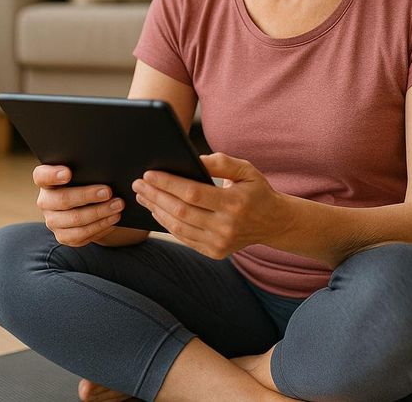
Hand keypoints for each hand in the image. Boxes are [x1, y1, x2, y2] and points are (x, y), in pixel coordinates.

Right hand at [33, 164, 125, 246]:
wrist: (93, 205)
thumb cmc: (89, 182)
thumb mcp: (87, 173)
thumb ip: (89, 169)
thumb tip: (105, 169)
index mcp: (46, 181)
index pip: (41, 176)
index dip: (53, 175)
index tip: (68, 173)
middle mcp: (45, 201)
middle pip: (62, 199)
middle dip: (87, 195)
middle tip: (108, 191)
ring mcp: (53, 220)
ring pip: (74, 219)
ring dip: (99, 212)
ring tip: (117, 205)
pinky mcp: (63, 236)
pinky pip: (80, 234)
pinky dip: (100, 226)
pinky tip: (113, 218)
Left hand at [131, 152, 291, 259]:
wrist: (274, 223)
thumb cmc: (256, 191)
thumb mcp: (246, 170)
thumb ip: (221, 162)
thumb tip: (192, 159)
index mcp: (234, 203)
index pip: (192, 193)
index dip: (168, 183)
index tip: (149, 174)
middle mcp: (226, 227)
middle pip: (181, 211)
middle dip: (155, 196)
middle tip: (138, 184)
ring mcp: (219, 243)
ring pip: (178, 227)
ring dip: (156, 210)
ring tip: (142, 196)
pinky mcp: (214, 252)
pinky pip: (184, 238)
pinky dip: (167, 224)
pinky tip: (157, 210)